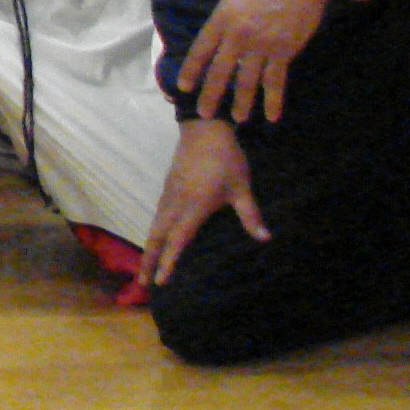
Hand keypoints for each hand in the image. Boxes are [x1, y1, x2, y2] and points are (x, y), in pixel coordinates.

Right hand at [141, 118, 267, 287]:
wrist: (204, 127)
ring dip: (149, 246)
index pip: (178, 239)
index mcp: (194, 206)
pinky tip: (157, 236)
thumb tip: (265, 238)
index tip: (161, 281)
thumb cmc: (225, 158)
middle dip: (149, 259)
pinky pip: (157, 213)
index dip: (169, 261)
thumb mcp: (241, 187)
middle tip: (143, 283)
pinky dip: (154, 230)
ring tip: (145, 265)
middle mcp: (176, 202)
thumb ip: (250, 214)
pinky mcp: (168, 185)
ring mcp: (169, 192)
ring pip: (154, 224)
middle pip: (157, 235)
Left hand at [178, 0, 340, 121]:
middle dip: (211, 95)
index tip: (183, 87)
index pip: (200, 50)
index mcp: (222, 18)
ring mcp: (261, 45)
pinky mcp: (284, 52)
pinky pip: (276, 82)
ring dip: (242, 103)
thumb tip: (218, 40)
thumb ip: (225, 19)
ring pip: (248, 81)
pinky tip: (272, 116)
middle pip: (220, 71)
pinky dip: (274, 101)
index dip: (191, 70)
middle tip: (205, 114)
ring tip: (238, 118)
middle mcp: (238, 35)